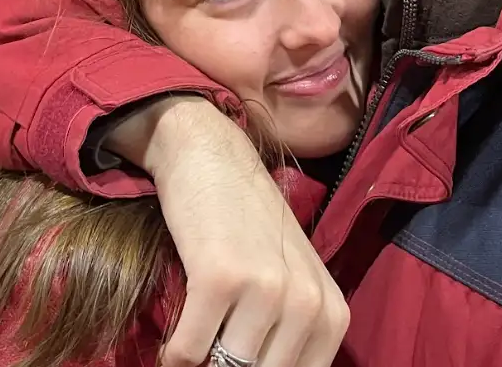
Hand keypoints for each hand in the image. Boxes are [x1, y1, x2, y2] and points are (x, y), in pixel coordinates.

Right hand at [105, 96, 347, 366]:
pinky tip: (170, 342)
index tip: (236, 361)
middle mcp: (308, 305)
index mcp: (332, 314)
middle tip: (210, 354)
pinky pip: (188, 351)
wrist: (211, 156)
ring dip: (200, 365)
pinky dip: (173, 355)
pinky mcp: (220, 278)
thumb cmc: (248, 224)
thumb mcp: (291, 280)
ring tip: (190, 350)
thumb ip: (289, 336)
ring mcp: (266, 290)